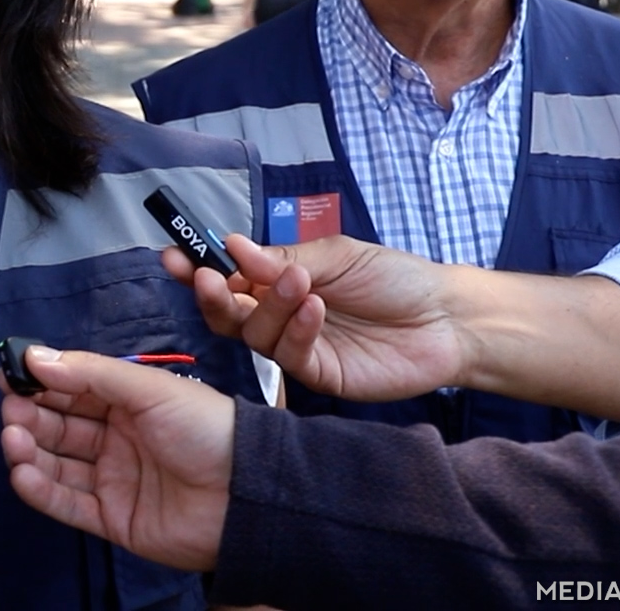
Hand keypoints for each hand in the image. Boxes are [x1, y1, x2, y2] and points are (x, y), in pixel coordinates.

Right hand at [0, 347, 233, 572]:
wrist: (249, 494)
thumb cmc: (214, 432)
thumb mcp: (151, 388)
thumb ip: (91, 373)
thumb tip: (38, 358)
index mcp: (131, 403)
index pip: (74, 388)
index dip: (42, 381)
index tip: (11, 372)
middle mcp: (119, 439)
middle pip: (60, 425)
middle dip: (30, 415)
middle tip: (11, 406)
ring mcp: (115, 480)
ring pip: (57, 464)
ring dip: (29, 450)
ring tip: (13, 437)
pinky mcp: (113, 518)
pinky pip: (67, 504)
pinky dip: (40, 489)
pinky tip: (23, 471)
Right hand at [160, 234, 468, 401]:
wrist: (446, 317)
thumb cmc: (394, 277)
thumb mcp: (337, 255)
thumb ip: (282, 257)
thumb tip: (232, 245)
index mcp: (280, 281)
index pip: (229, 277)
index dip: (199, 269)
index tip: (173, 258)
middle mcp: (281, 316)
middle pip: (229, 312)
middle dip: (213, 295)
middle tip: (208, 278)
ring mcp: (297, 347)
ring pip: (255, 333)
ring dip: (269, 306)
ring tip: (297, 282)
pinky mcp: (317, 375)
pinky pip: (290, 355)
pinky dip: (296, 330)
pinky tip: (315, 308)